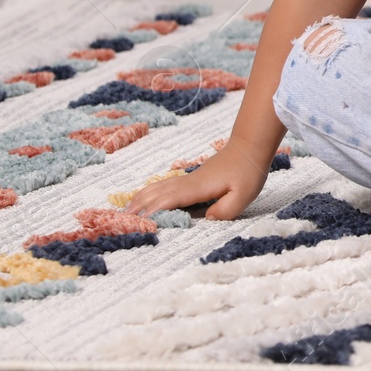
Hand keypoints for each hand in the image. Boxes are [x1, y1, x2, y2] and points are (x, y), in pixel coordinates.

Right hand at [121, 141, 271, 220]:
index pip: (168, 201)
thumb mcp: (244, 195)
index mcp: (197, 188)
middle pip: (156, 194)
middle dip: (138, 207)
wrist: (249, 147)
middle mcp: (187, 182)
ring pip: (158, 187)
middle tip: (120, 221)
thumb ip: (225, 210)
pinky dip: (150, 191)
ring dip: (141, 198)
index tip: (137, 223)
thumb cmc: (248, 172)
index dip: (152, 212)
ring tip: (126, 211)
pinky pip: (164, 185)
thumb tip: (206, 219)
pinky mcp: (192, 178)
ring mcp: (188, 178)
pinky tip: (146, 196)